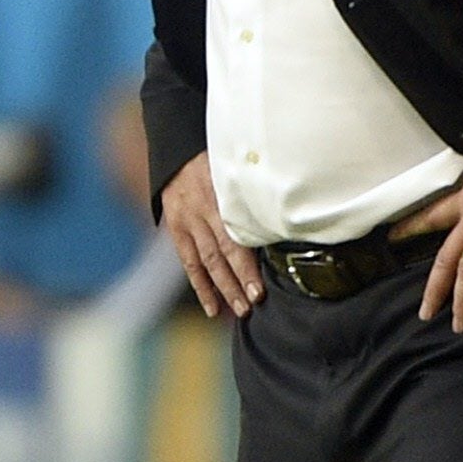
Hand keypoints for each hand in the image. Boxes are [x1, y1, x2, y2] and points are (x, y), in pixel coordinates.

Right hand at [160, 154, 262, 317]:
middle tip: (254, 302)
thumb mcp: (239, 168)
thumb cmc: (218, 161)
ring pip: (207, 261)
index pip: (237, 235)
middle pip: (224, 251)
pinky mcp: (176, 229)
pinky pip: (189, 263)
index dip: (248, 265)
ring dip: (224, 288)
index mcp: (223, 194)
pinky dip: (201, 287)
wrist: (178, 152)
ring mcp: (188, 221)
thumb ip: (256, 193)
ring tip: (240, 310)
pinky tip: (213, 307)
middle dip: (239, 281)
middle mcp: (204, 210)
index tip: (261, 287)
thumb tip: (286, 219)